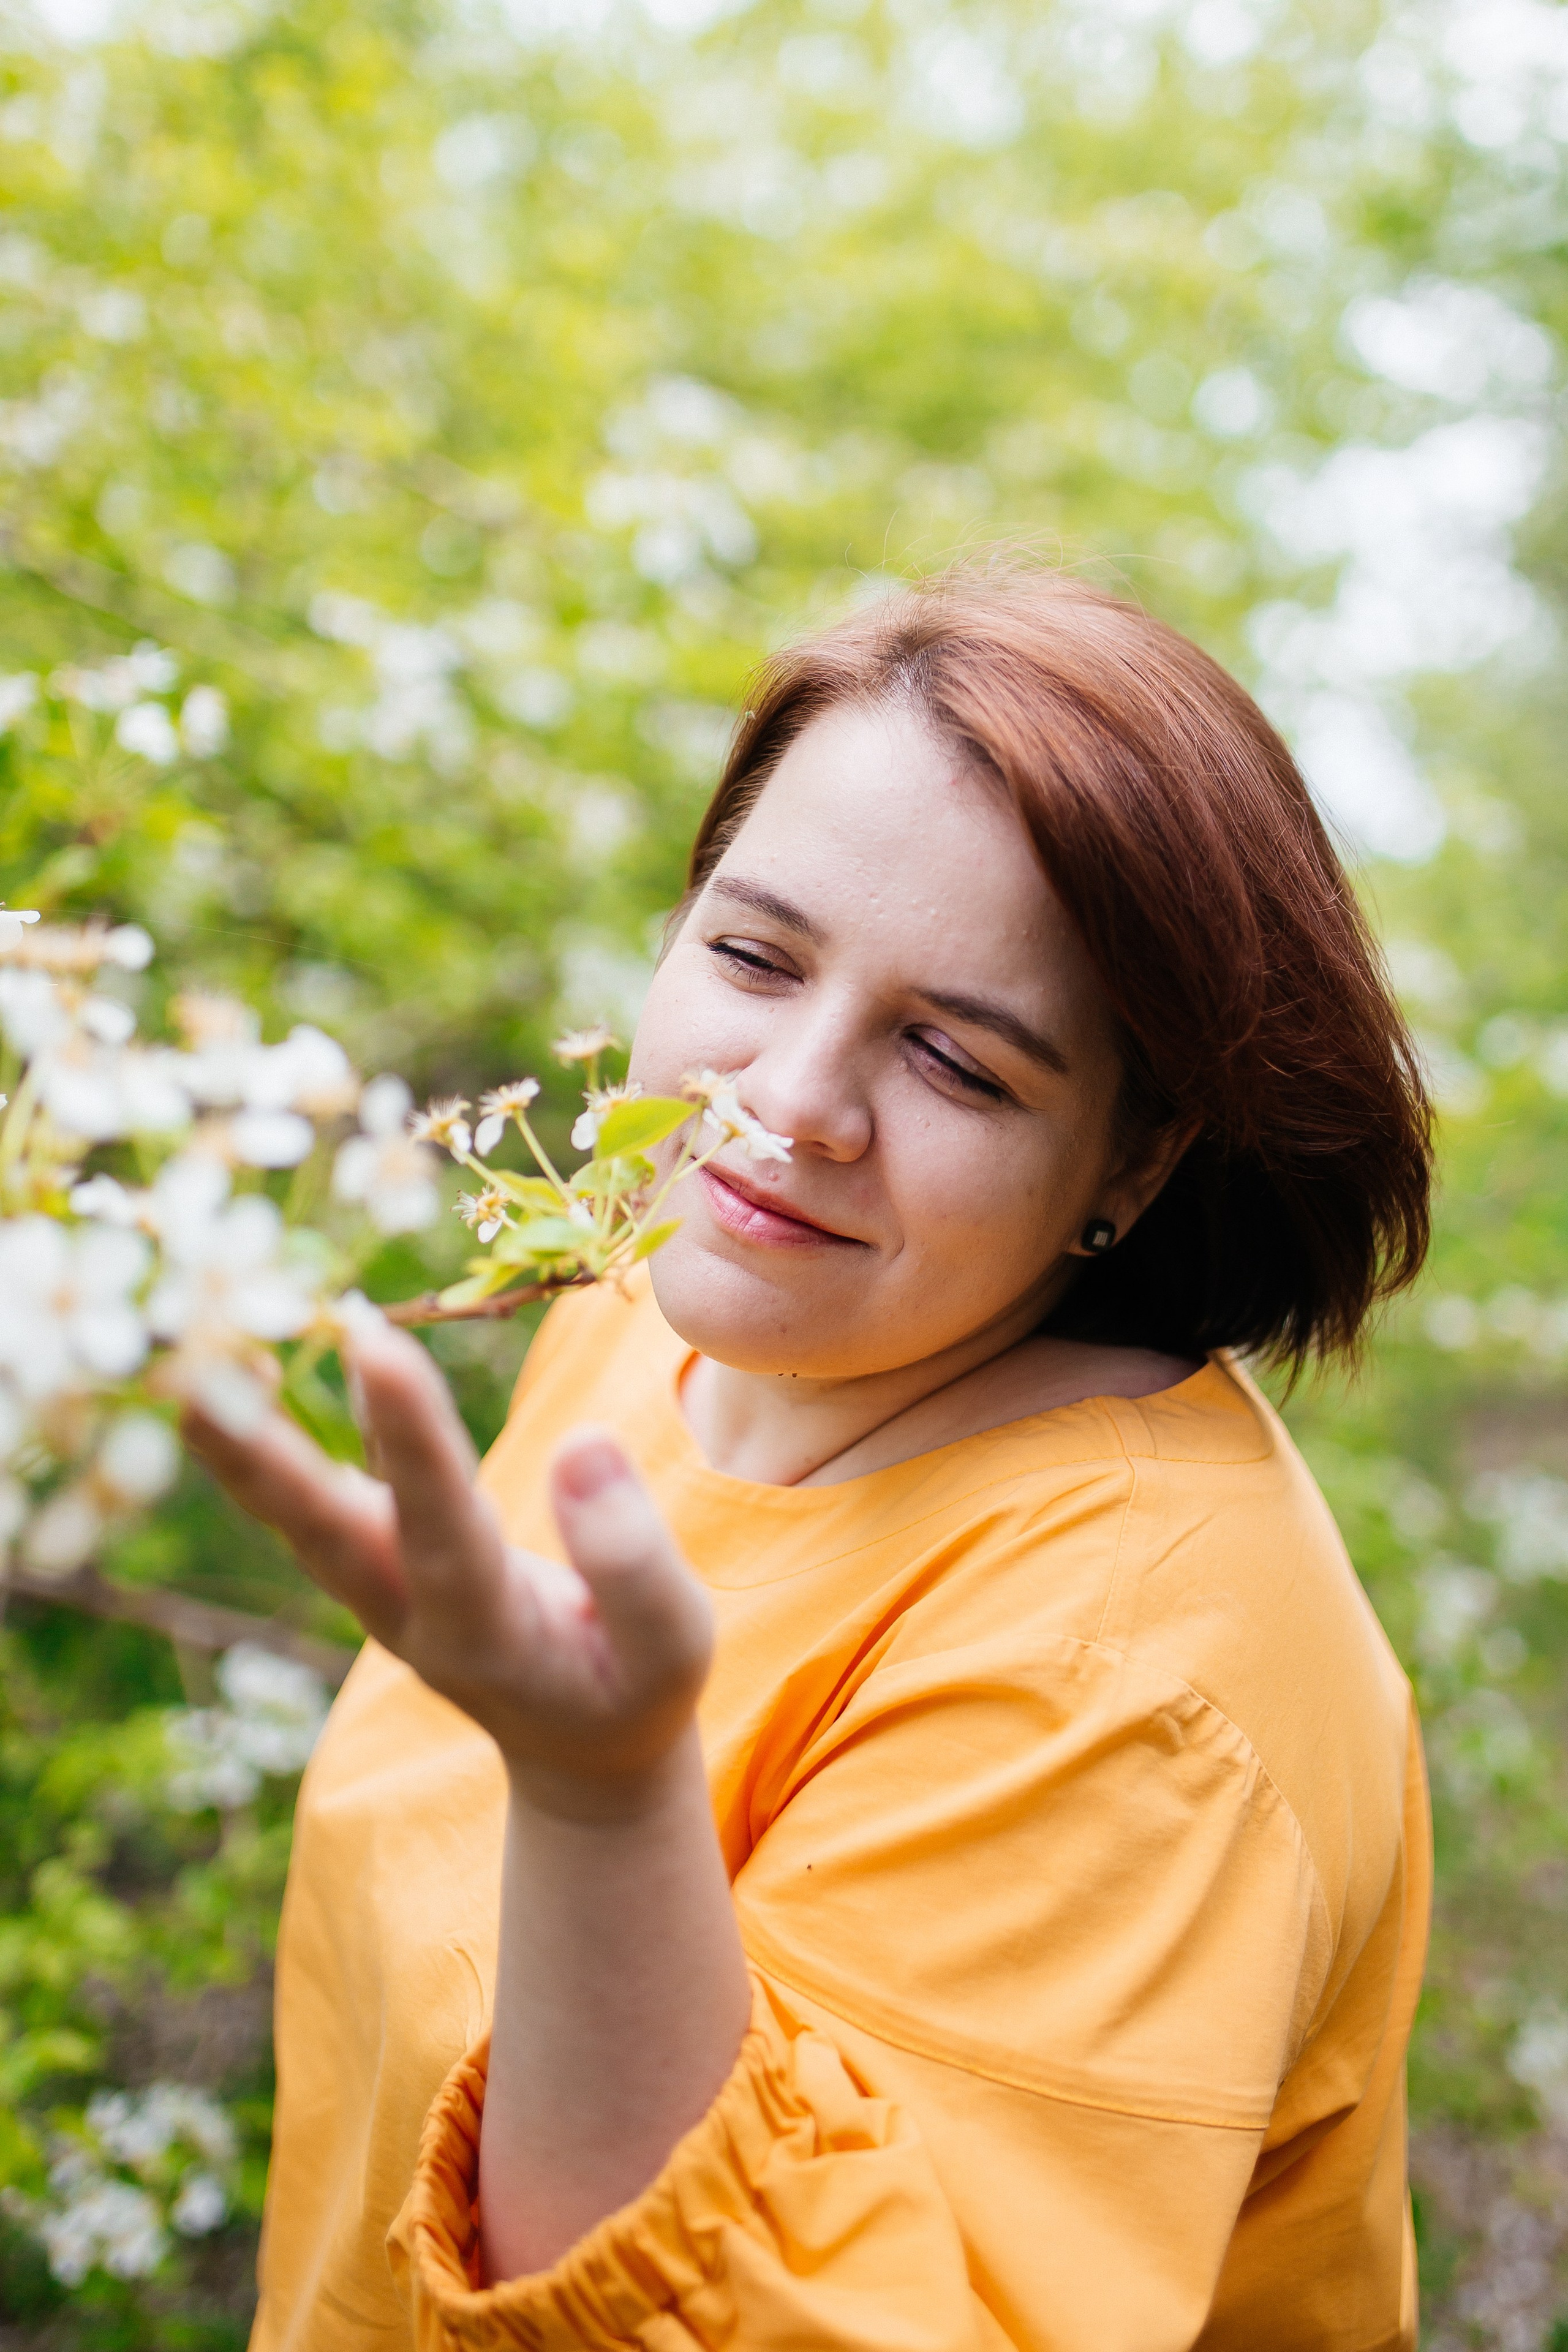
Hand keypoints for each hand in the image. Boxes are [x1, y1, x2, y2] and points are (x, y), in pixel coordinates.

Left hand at [182, 1320, 714, 1812]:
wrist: (578, 1749)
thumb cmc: (631, 1688)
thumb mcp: (672, 1647)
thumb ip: (633, 1559)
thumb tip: (582, 1442)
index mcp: (487, 1632)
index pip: (442, 1523)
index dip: (412, 1439)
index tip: (377, 1345)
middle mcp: (407, 1612)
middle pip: (323, 1529)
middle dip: (264, 1453)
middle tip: (199, 1374)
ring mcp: (376, 1592)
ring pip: (297, 1513)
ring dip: (240, 1442)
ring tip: (188, 1358)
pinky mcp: (373, 1562)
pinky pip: (312, 1494)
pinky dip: (269, 1437)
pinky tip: (245, 1366)